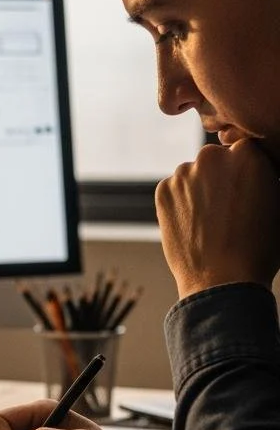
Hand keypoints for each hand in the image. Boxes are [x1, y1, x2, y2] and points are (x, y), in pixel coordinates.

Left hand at [156, 139, 279, 298]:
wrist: (222, 279)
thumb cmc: (260, 246)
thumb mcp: (279, 201)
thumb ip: (266, 176)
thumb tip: (257, 173)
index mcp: (247, 153)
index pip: (245, 150)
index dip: (245, 172)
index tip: (246, 191)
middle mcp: (212, 156)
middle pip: (216, 159)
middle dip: (220, 176)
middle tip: (226, 207)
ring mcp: (184, 173)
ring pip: (192, 174)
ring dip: (198, 187)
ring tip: (209, 219)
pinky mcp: (162, 191)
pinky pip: (173, 189)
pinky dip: (180, 201)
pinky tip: (192, 224)